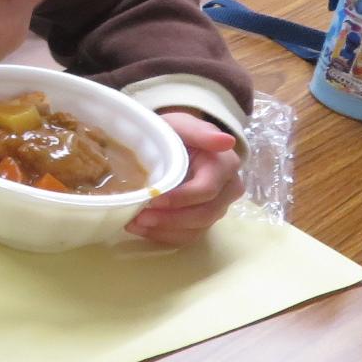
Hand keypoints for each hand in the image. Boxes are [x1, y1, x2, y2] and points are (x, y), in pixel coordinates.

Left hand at [128, 112, 243, 245]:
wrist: (177, 142)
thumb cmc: (178, 132)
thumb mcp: (183, 125)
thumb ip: (200, 133)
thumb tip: (226, 141)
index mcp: (225, 166)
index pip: (206, 190)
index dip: (179, 199)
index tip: (152, 199)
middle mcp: (228, 190)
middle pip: (204, 214)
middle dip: (169, 219)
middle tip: (138, 217)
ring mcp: (217, 207)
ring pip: (196, 229)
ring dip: (164, 230)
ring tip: (134, 223)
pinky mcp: (204, 220)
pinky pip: (188, 236)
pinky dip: (164, 235)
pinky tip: (141, 229)